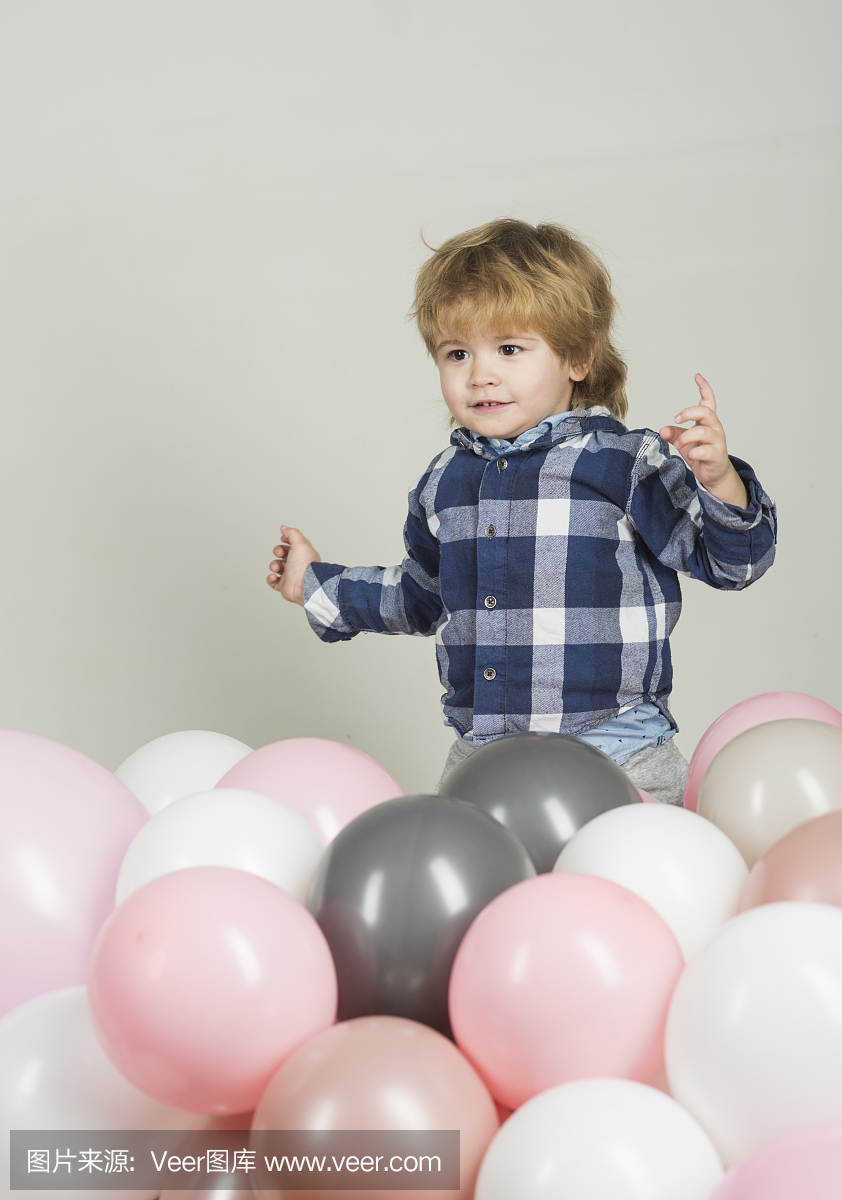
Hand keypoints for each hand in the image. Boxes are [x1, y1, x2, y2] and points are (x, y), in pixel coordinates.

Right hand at [267, 526, 320, 605]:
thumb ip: (292, 533)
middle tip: (280, 554)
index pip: (293, 543)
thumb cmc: (305, 565)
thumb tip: (284, 527)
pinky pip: (273, 581)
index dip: (286, 539)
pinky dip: (271, 578)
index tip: (283, 538)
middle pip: (282, 553)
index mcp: (302, 553)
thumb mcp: (300, 542)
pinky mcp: (284, 585)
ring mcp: (290, 574)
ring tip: (277, 568)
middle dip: (278, 551)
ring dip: (273, 565)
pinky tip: (274, 576)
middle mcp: (297, 563)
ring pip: (276, 566)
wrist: (304, 585)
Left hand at [659, 374, 748, 507]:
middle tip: (676, 419)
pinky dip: (693, 453)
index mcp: (707, 421)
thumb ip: (673, 434)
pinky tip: (691, 456)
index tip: (697, 377)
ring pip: (702, 431)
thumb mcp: (683, 442)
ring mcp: (717, 440)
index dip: (704, 388)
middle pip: (705, 412)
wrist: (713, 475)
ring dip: (686, 437)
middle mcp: (714, 427)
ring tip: (678, 443)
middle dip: (689, 412)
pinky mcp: (717, 454)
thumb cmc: (700, 454)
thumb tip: (662, 430)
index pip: (709, 400)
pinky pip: (703, 450)